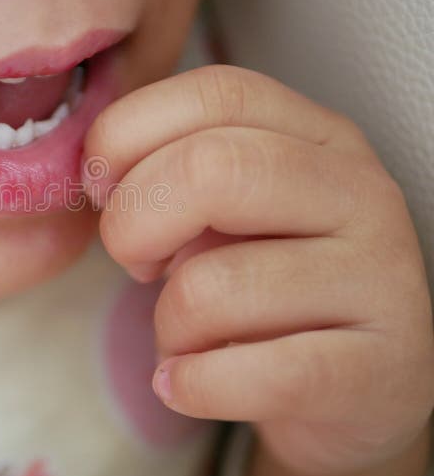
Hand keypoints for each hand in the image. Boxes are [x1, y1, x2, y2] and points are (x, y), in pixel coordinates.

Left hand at [83, 65, 433, 475]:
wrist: (360, 381)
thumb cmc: (272, 283)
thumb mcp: (229, 209)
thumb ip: (174, 172)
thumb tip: (97, 171)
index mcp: (316, 136)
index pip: (214, 92)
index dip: (129, 135)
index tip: (102, 188)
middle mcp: (357, 192)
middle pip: (211, 170)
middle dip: (133, 223)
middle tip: (133, 261)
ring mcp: (378, 278)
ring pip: (214, 286)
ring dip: (167, 324)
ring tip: (183, 336)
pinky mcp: (377, 367)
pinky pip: (255, 374)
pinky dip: (191, 383)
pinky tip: (186, 382)